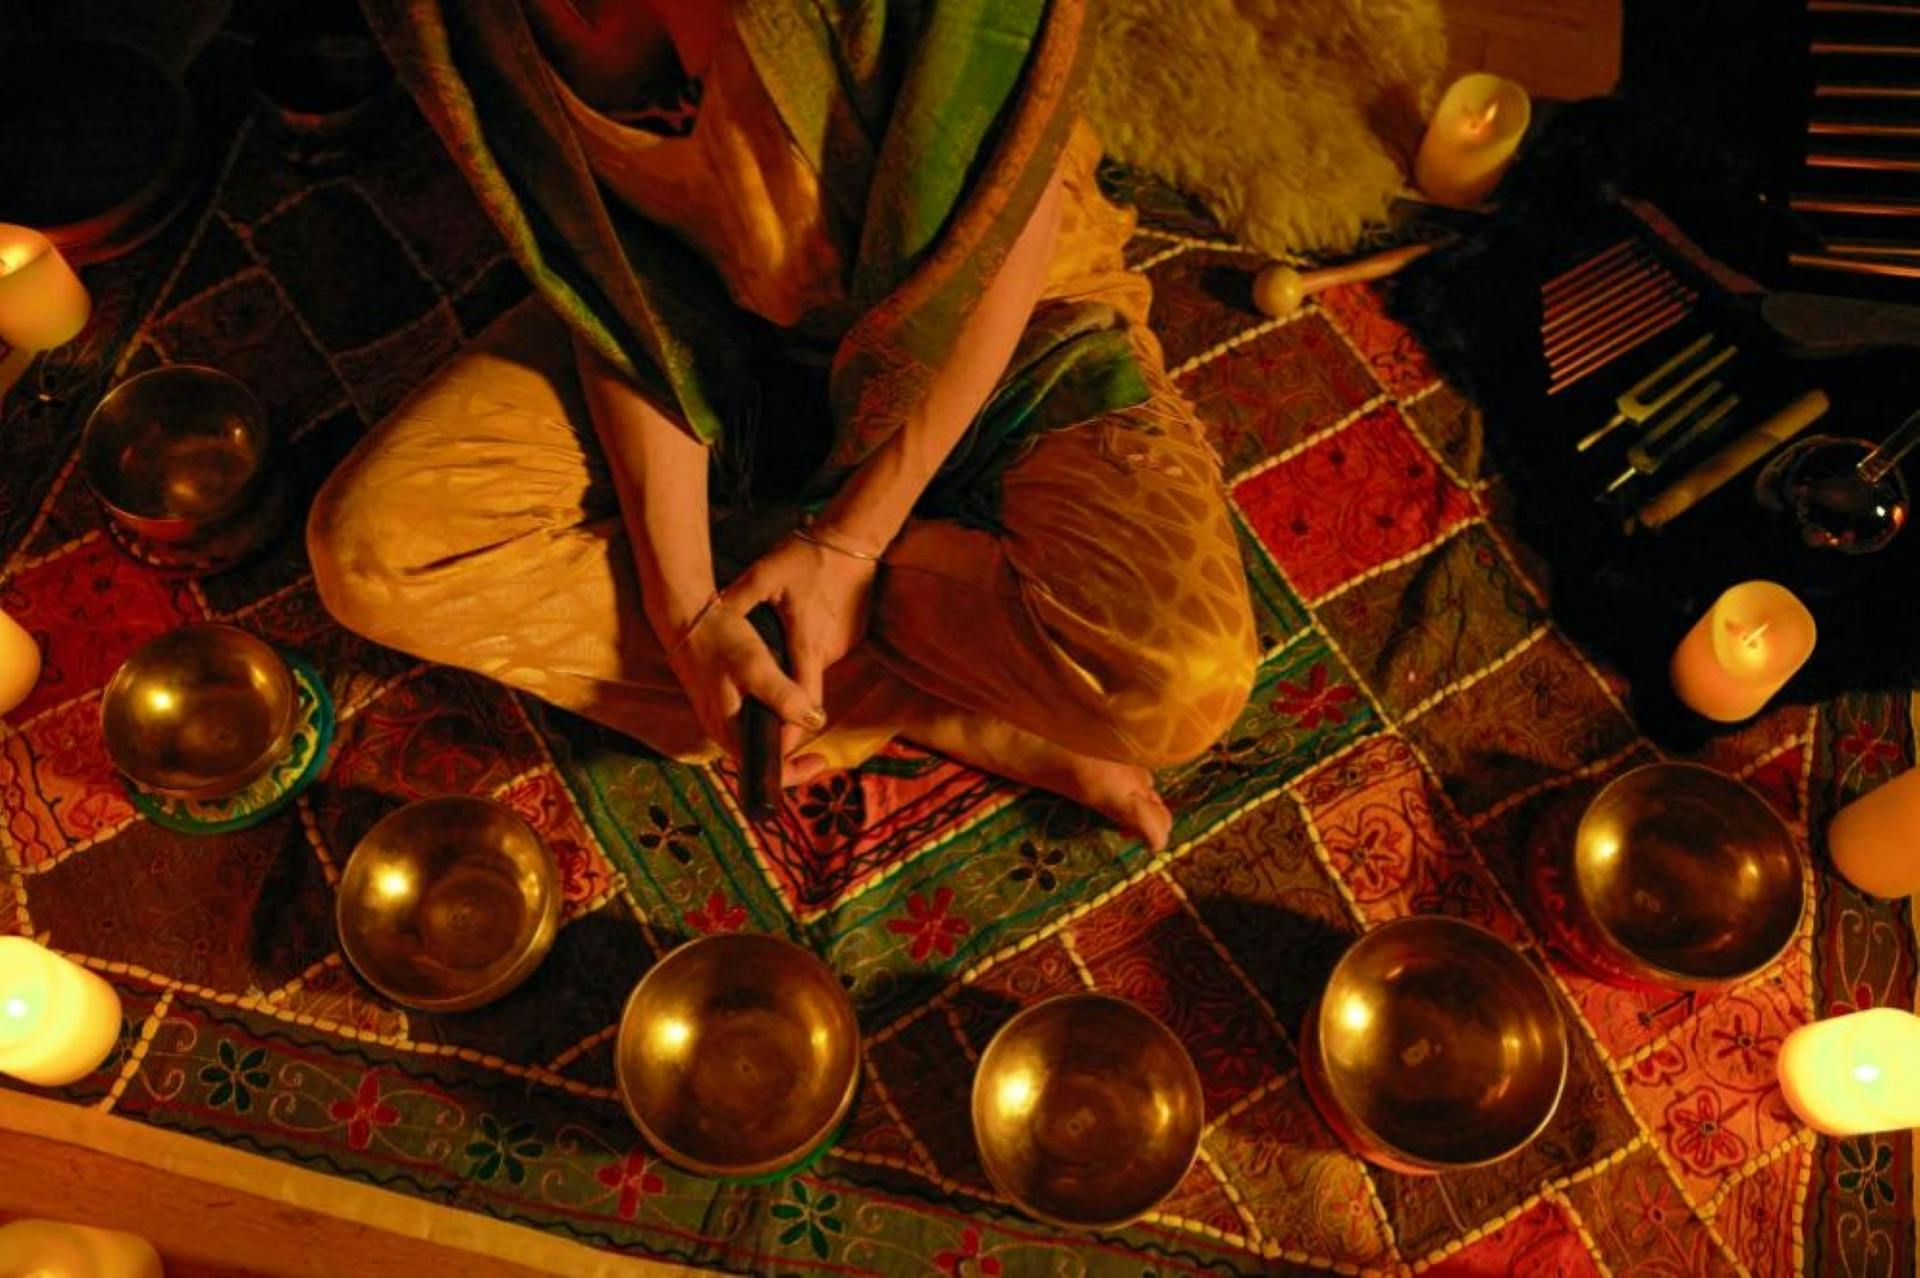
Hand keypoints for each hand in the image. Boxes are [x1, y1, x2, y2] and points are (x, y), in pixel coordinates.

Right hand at [661, 533, 877, 780]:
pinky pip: (750, 721)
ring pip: (758, 738)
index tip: (821, 761)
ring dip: (784, 735)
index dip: (796, 773)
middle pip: (763, 757)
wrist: (684, 615)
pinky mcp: (720, 702)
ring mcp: (719, 716)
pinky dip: (772, 718)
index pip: (763, 772)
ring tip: (808, 720)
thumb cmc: (718, 638)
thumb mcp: (755, 665)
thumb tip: (814, 721)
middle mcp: (722, 730)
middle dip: (793, 754)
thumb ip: (783, 695)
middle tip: (819, 742)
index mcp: (728, 729)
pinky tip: (786, 701)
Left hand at [726, 532, 878, 772]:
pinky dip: (802, 660)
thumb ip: (739, 600)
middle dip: (781, 709)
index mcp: (807, 644)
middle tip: (749, 712)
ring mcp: (841, 646)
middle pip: (803, 695)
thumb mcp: (765, 575)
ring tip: (759, 675)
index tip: (775, 755)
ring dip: (790, 679)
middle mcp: (828, 652)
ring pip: (809, 676)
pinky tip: (786, 646)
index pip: (801, 704)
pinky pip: (818, 658)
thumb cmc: (807, 556)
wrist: (851, 539)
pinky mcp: (848, 637)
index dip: (790, 734)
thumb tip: (712, 615)